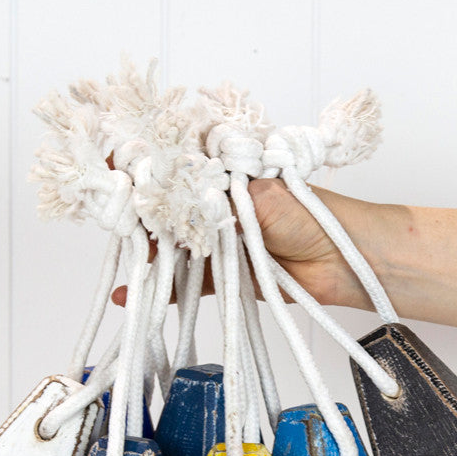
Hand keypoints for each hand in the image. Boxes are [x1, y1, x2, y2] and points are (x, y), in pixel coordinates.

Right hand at [110, 178, 380, 310]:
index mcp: (226, 171)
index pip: (175, 163)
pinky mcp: (225, 273)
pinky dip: (163, 288)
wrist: (345, 261)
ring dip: (147, 252)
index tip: (111, 164)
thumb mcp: (260, 197)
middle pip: (167, 206)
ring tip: (120, 255)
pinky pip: (187, 280)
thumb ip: (215, 199)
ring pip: (173, 244)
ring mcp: (220, 239)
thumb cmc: (313, 217)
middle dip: (138, 212)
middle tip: (110, 217)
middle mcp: (217, 202)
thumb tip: (171, 198)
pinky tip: (132, 292)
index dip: (144, 165)